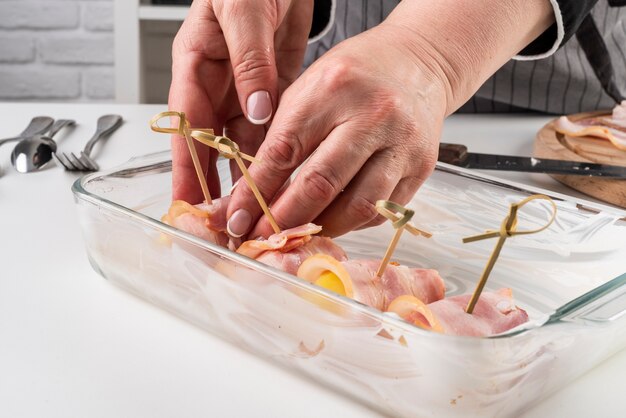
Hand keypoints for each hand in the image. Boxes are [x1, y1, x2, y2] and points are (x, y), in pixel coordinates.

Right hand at [169, 0, 312, 202]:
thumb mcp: (242, 10)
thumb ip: (249, 62)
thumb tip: (256, 111)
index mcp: (196, 65)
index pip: (185, 127)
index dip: (185, 168)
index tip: (189, 204)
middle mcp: (218, 84)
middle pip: (211, 143)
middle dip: (215, 183)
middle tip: (224, 221)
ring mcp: (245, 88)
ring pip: (241, 140)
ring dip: (247, 174)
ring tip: (254, 208)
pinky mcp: (272, 87)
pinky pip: (270, 126)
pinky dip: (274, 152)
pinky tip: (282, 175)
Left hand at [226, 24, 449, 238]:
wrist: (419, 63)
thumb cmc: (355, 76)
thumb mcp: (308, 88)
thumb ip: (281, 137)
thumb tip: (250, 194)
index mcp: (332, 88)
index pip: (284, 151)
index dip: (255, 192)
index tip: (236, 218)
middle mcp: (373, 115)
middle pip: (321, 184)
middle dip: (283, 219)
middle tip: (260, 237)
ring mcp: (402, 143)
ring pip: (357, 206)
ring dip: (320, 228)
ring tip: (296, 234)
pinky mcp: (422, 167)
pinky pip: (381, 210)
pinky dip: (351, 222)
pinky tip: (332, 220)